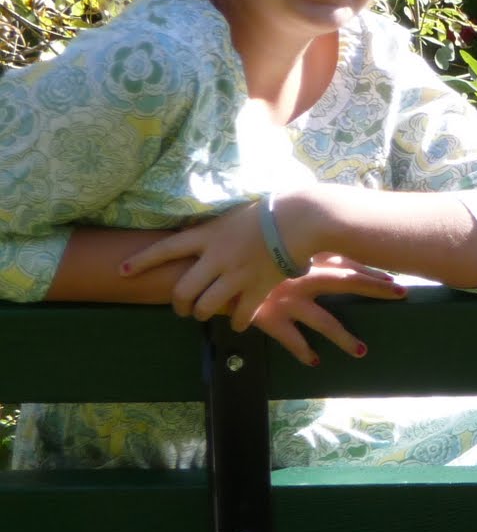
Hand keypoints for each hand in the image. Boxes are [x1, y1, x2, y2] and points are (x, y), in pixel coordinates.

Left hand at [121, 199, 302, 329]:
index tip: (122, 271)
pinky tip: (238, 322)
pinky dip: (238, 322)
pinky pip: (241, 314)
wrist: (298, 219)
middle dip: (179, 304)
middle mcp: (216, 258)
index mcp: (207, 236)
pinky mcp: (257, 288)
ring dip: (203, 313)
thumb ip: (215, 227)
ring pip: (207, 306)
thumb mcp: (232, 213)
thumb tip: (204, 234)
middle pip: (183, 290)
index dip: (141, 261)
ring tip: (205, 313)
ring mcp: (236, 275)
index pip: (165, 249)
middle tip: (183, 308)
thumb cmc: (269, 209)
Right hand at [248, 254, 407, 365]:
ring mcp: (286, 299)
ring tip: (362, 351)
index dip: (368, 266)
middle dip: (374, 287)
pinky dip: (303, 351)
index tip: (391, 273)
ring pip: (324, 321)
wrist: (203, 265)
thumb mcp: (264, 243)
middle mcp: (298, 276)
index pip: (343, 258)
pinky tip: (315, 361)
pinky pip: (292, 339)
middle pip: (346, 280)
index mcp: (299, 255)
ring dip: (343, 337)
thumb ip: (288, 244)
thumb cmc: (234, 252)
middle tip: (401, 293)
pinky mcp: (268, 318)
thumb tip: (308, 240)